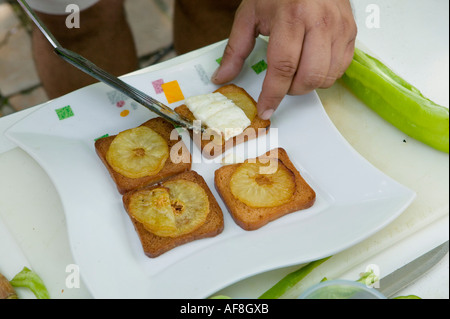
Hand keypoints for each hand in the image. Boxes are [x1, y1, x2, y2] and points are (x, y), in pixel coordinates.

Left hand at [211, 0, 356, 119]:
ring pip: (327, 77)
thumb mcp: (250, 14)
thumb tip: (222, 77)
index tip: (265, 109)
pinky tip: (312, 64)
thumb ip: (236, 49)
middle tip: (281, 83)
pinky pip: (341, 68)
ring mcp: (339, 27)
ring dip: (308, 84)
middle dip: (291, 91)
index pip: (283, 67)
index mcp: (291, 16)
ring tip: (296, 71)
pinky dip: (325, 75)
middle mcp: (319, 22)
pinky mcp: (351, 32)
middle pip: (309, 77)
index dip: (272, 94)